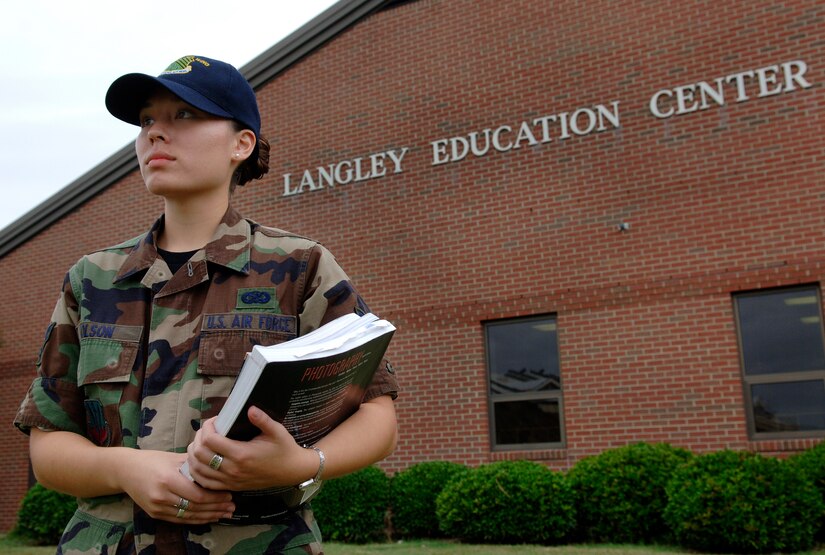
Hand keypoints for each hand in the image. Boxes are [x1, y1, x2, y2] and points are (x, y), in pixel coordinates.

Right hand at [119, 449, 234, 523]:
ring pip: (188, 516)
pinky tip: (208, 517)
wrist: (125, 470)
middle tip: (231, 507)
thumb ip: (195, 465)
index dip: (215, 497)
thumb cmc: (152, 460)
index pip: (197, 494)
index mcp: (168, 479)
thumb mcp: (174, 458)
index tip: (229, 495)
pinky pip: (178, 519)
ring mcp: (157, 507)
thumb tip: (218, 466)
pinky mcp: (154, 514)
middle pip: (194, 507)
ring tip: (224, 514)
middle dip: (215, 508)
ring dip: (208, 516)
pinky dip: (195, 520)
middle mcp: (162, 496)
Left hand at [186, 407, 317, 491]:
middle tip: (207, 430)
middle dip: (199, 438)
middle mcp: (233, 469)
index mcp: (242, 454)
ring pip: (198, 469)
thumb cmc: (284, 448)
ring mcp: (230, 480)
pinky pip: (204, 483)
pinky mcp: (230, 487)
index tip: (214, 420)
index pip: (211, 440)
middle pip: (200, 454)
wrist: (291, 471)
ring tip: (202, 442)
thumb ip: (262, 419)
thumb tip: (250, 408)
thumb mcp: (277, 431)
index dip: (207, 427)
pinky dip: (197, 471)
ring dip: (194, 454)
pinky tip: (201, 461)